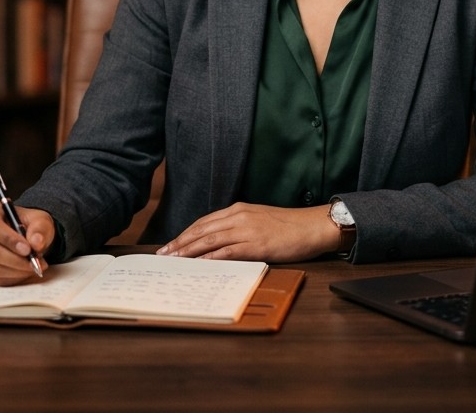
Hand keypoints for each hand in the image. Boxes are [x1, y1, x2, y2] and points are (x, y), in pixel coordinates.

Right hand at [0, 201, 54, 284]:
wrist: (25, 236)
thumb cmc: (29, 225)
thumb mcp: (40, 220)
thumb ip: (40, 228)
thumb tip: (36, 243)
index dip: (9, 239)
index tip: (27, 249)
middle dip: (15, 260)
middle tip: (34, 262)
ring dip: (15, 271)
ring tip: (33, 267)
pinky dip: (10, 278)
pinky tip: (24, 272)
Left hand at [156, 202, 339, 262]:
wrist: (312, 226)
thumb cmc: (289, 226)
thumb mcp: (260, 220)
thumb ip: (240, 227)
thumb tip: (221, 242)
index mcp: (239, 210)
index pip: (205, 222)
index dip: (186, 233)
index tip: (172, 244)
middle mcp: (239, 217)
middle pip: (202, 230)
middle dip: (180, 243)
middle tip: (164, 254)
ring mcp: (247, 230)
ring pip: (210, 240)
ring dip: (189, 251)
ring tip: (174, 261)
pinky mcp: (256, 244)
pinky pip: (227, 252)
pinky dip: (210, 259)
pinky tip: (199, 266)